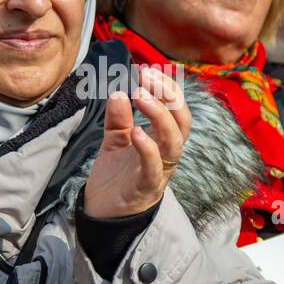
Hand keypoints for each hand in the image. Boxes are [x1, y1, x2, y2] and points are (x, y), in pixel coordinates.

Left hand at [83, 65, 190, 218]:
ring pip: (173, 142)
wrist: (101, 213)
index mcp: (161, 140)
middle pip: (182, 122)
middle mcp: (166, 154)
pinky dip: (147, 148)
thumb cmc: (114, 177)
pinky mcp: (145, 188)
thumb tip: (117, 93)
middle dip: (169, 96)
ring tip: (139, 95)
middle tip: (147, 77)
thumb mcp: (114, 141)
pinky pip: (153, 168)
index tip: (147, 70)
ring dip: (158, 115)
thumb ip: (117, 120)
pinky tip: (136, 132)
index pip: (175, 110)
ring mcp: (158, 171)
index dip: (167, 88)